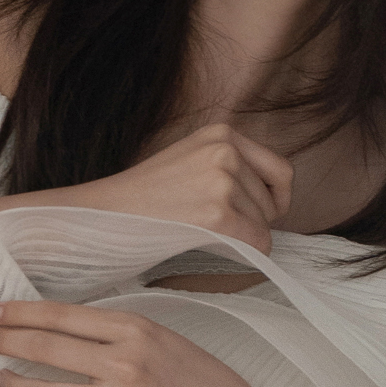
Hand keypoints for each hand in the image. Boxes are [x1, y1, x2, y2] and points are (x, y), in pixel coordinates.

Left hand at [0, 300, 282, 386]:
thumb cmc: (197, 376)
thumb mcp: (162, 337)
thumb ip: (117, 331)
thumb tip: (63, 325)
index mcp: (134, 329)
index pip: (61, 316)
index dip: (19, 313)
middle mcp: (127, 362)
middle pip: (47, 348)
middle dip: (7, 343)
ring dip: (17, 386)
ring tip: (0, 381)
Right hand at [76, 122, 293, 253]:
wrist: (105, 215)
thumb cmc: (145, 198)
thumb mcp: (190, 159)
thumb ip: (229, 167)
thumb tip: (275, 200)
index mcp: (221, 133)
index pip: (280, 170)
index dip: (274, 199)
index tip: (261, 215)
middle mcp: (225, 150)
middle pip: (273, 201)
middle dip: (255, 221)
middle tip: (216, 228)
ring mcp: (221, 180)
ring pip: (265, 224)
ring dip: (242, 237)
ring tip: (201, 232)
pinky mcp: (216, 213)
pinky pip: (258, 243)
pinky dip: (249, 254)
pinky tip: (220, 249)